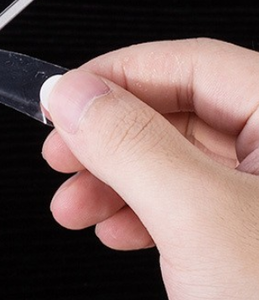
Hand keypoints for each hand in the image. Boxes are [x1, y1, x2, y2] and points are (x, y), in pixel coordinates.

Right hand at [41, 39, 258, 299]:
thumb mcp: (198, 219)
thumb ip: (130, 143)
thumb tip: (72, 93)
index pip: (191, 64)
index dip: (117, 74)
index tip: (62, 96)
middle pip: (174, 111)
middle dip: (105, 137)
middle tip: (58, 152)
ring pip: (170, 159)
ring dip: (111, 180)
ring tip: (73, 205)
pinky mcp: (248, 235)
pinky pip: (180, 201)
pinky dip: (137, 213)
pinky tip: (113, 231)